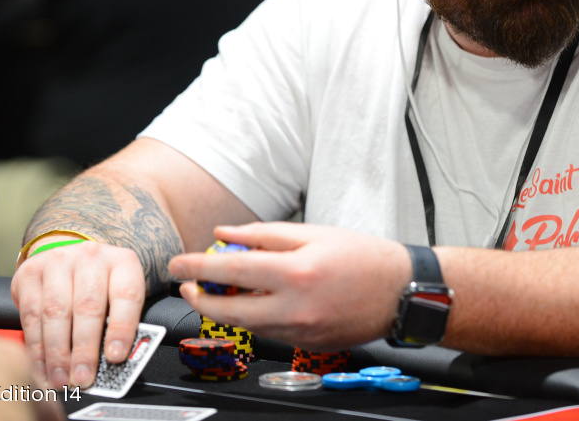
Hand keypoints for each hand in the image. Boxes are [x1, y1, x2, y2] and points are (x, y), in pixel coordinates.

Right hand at [11, 238, 146, 389]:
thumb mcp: (118, 297)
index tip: (115, 357)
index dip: (122, 328)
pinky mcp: (30, 273)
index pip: (127, 295)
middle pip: (88, 306)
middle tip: (83, 379)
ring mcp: (58, 260)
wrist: (70, 259)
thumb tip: (110, 366)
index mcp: (122, 262)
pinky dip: (36, 349)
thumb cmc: (100, 288)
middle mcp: (91, 257)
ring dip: (57, 353)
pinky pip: (31, 315)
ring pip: (56, 312)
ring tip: (61, 380)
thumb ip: (118, 325)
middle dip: (84, 349)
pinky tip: (42, 369)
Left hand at [168, 222, 411, 350]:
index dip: (198, 267)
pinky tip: (255, 301)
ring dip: (226, 308)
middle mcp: (296, 308)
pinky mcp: (308, 346)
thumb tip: (224, 235)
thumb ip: (263, 234)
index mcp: (296, 272)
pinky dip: (255, 317)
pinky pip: (270, 333)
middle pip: (231, 310)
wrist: (401, 292)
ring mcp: (302, 332)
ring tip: (220, 289)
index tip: (178, 264)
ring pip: (248, 325)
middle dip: (201, 298)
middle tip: (188, 286)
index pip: (231, 271)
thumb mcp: (312, 233)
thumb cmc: (362, 257)